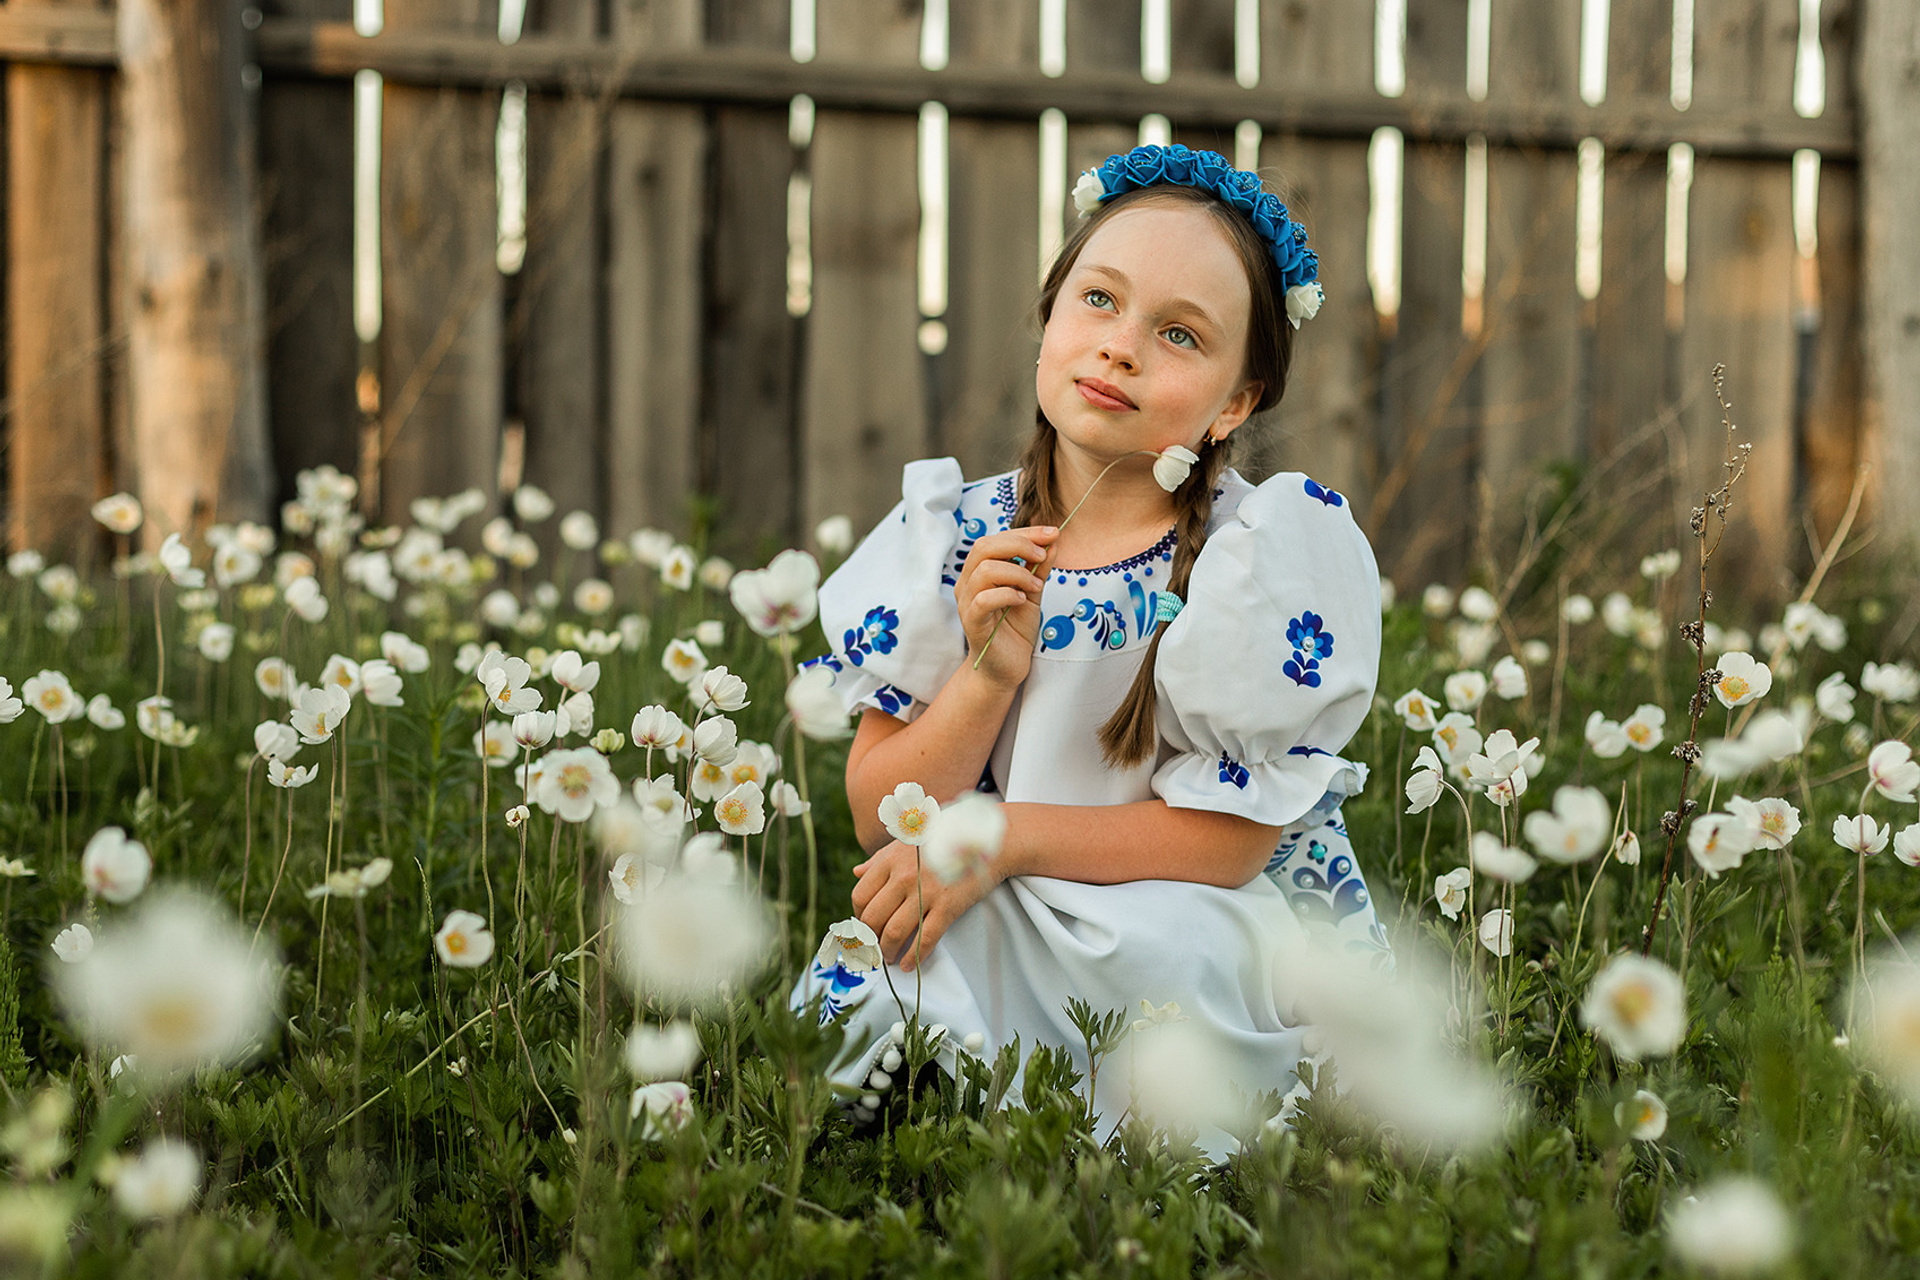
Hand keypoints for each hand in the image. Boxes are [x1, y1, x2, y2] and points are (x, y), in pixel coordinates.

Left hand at [851, 839, 998, 971]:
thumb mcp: (907, 842)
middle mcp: (903, 877)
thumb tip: (856, 873)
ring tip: (889, 958)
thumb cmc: (944, 839)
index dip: (859, 915)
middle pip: (873, 918)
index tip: (866, 925)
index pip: (860, 896)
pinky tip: (908, 965)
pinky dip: (913, 958)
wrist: (986, 840)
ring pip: (894, 933)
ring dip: (887, 952)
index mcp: (890, 861)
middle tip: (875, 947)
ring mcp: (926, 893)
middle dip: (870, 939)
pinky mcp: (948, 907)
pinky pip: (924, 939)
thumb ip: (880, 859)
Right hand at [955, 526, 1057, 689]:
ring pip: (985, 570)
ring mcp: (967, 603)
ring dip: (1017, 572)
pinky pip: (984, 599)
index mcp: (979, 571)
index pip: (995, 539)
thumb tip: (1054, 540)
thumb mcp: (1033, 592)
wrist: (1006, 668)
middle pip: (984, 546)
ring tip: (1036, 586)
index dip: (1024, 532)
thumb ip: (1039, 567)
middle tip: (1043, 555)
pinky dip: (1007, 594)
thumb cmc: (1015, 629)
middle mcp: (967, 583)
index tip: (1052, 532)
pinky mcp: (972, 623)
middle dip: (1019, 544)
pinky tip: (1022, 600)